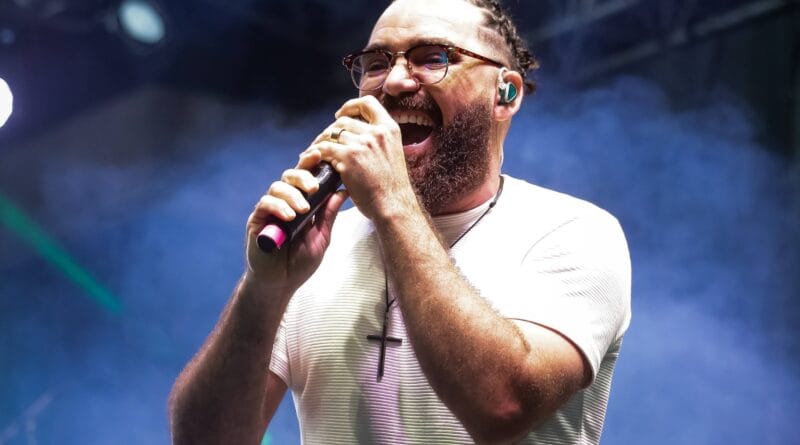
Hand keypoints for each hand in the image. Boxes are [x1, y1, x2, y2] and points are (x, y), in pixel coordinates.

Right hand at [244, 166, 347, 296]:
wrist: (280, 284)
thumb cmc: (300, 262)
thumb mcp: (321, 236)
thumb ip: (328, 214)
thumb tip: (342, 191)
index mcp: (301, 202)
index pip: (305, 178)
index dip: (312, 164)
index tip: (322, 156)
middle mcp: (284, 202)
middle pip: (290, 176)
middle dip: (303, 176)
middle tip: (315, 187)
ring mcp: (269, 210)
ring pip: (277, 187)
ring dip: (292, 195)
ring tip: (304, 210)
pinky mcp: (257, 220)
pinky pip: (265, 204)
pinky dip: (278, 206)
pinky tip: (289, 217)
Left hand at [299, 95, 418, 221]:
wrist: (393, 205)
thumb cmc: (391, 186)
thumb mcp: (392, 153)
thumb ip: (377, 140)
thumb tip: (355, 133)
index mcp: (389, 129)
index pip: (368, 103)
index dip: (350, 106)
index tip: (341, 115)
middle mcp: (377, 132)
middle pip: (344, 120)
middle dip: (330, 130)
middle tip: (323, 141)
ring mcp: (362, 144)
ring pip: (332, 134)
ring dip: (320, 142)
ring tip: (314, 151)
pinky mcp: (349, 157)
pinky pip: (324, 149)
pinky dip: (315, 153)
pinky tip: (312, 159)